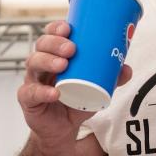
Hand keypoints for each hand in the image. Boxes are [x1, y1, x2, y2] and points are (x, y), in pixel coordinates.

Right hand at [18, 21, 132, 134]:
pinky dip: (42, 91)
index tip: (68, 28)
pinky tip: (54, 92)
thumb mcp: (96, 88)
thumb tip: (127, 69)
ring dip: (48, 61)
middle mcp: (42, 64)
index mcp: (55, 55)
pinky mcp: (28, 99)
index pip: (51, 34)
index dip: (57, 28)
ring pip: (34, 63)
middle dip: (55, 43)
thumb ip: (111, 78)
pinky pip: (31, 92)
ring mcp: (33, 80)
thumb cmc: (76, 100)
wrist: (63, 128)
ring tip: (63, 65)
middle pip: (42, 45)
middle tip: (71, 49)